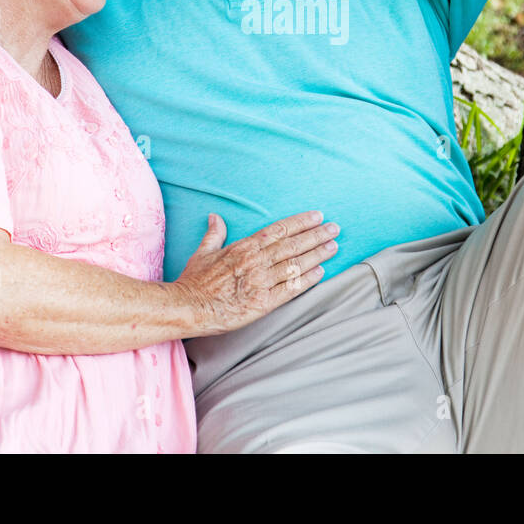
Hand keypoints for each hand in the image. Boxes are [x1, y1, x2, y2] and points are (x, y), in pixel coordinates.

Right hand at [173, 210, 338, 334]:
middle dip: (316, 235)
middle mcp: (256, 262)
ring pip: (295, 264)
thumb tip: (216, 217)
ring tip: (333, 247)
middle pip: (293, 245)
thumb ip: (214, 234)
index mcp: (244, 247)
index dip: (300, 222)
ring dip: (317, 255)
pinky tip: (320, 272)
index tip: (317, 216)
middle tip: (334, 228)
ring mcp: (261, 282)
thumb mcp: (203, 252)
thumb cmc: (194, 281)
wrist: (189, 307)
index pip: (279, 230)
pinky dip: (307, 280)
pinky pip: (291, 289)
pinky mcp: (264, 303)